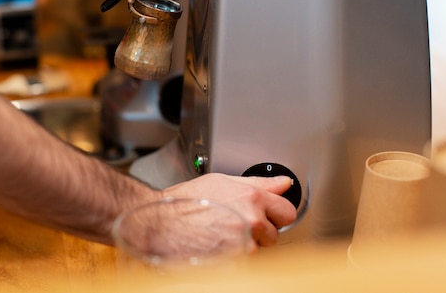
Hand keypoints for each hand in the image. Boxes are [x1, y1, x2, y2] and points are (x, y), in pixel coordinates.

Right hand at [162, 173, 296, 251]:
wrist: (158, 225)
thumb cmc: (182, 202)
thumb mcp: (220, 181)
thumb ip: (257, 183)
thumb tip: (283, 184)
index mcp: (251, 197)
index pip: (287, 211)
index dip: (274, 214)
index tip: (266, 215)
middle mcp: (251, 220)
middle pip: (274, 234)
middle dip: (259, 232)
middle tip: (235, 226)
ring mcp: (244, 244)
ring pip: (259, 251)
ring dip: (246, 247)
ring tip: (221, 236)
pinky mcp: (235, 263)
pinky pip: (244, 263)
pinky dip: (233, 259)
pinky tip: (216, 247)